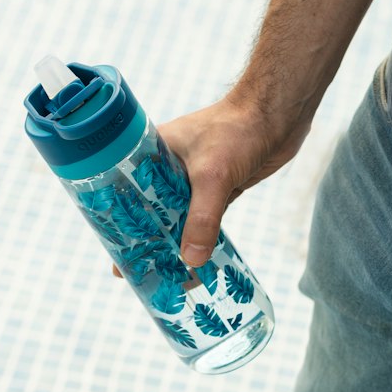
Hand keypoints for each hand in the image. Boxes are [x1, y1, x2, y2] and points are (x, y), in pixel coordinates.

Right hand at [112, 96, 308, 276]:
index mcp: (154, 154)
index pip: (127, 194)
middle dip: (146, 240)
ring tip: (166, 275)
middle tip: (136, 274)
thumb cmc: (236, 131)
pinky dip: (201, 238)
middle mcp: (170, 168)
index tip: (114, 254)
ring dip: (174, 242)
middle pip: (151, 211)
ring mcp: (196, 180)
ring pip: (179, 218)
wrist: (276, 115)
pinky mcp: (220, 189)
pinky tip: (197, 260)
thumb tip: (191, 260)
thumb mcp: (212, 177)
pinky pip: (205, 220)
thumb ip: (202, 219)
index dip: (118, 224)